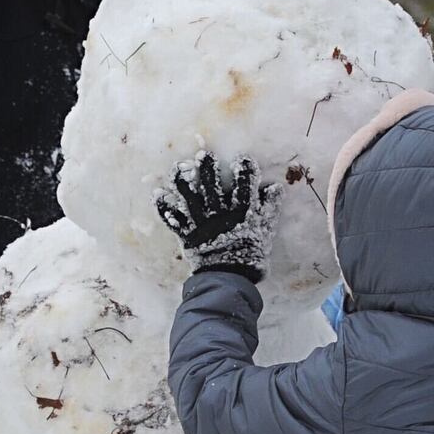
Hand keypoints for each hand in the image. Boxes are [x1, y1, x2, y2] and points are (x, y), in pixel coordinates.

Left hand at [154, 151, 281, 283]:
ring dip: (183, 180)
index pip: (244, 184)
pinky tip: (158, 194)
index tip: (243, 158)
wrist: (229, 279)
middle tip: (203, 154)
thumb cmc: (250, 256)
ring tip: (178, 167)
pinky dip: (164, 207)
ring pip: (190, 196)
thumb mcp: (266, 231)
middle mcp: (219, 212)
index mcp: (240, 210)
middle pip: (212, 184)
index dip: (244, 169)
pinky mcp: (187, 233)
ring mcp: (201, 221)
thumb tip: (275, 187)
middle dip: (208, 167)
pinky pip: (173, 218)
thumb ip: (270, 208)